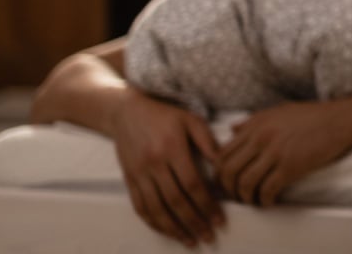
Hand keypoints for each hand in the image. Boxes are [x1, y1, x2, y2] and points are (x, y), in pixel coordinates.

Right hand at [110, 90, 222, 247]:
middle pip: (175, 201)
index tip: (219, 220)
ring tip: (190, 240)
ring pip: (156, 209)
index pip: (193, 185)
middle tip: (209, 237)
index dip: (207, 205)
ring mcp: (139, 174)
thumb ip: (209, 142)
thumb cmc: (165, 114)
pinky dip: (154, 222)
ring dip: (173, 229)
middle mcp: (153, 164)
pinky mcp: (129, 179)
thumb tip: (225, 165)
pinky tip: (167, 230)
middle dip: (194, 222)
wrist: (126, 111)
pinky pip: (140, 206)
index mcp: (172, 149)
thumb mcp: (191, 120)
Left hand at [216, 100, 351, 206]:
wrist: (340, 120)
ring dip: (245, 197)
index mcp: (256, 124)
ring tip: (252, 201)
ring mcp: (275, 152)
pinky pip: (267, 189)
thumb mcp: (278, 111)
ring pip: (245, 182)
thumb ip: (252, 120)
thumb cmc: (312, 115)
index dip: (220, 171)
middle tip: (236, 195)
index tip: (226, 181)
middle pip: (229, 170)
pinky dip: (264, 200)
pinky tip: (269, 202)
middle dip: (228, 188)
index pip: (223, 152)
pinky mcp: (291, 166)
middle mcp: (261, 138)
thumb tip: (232, 129)